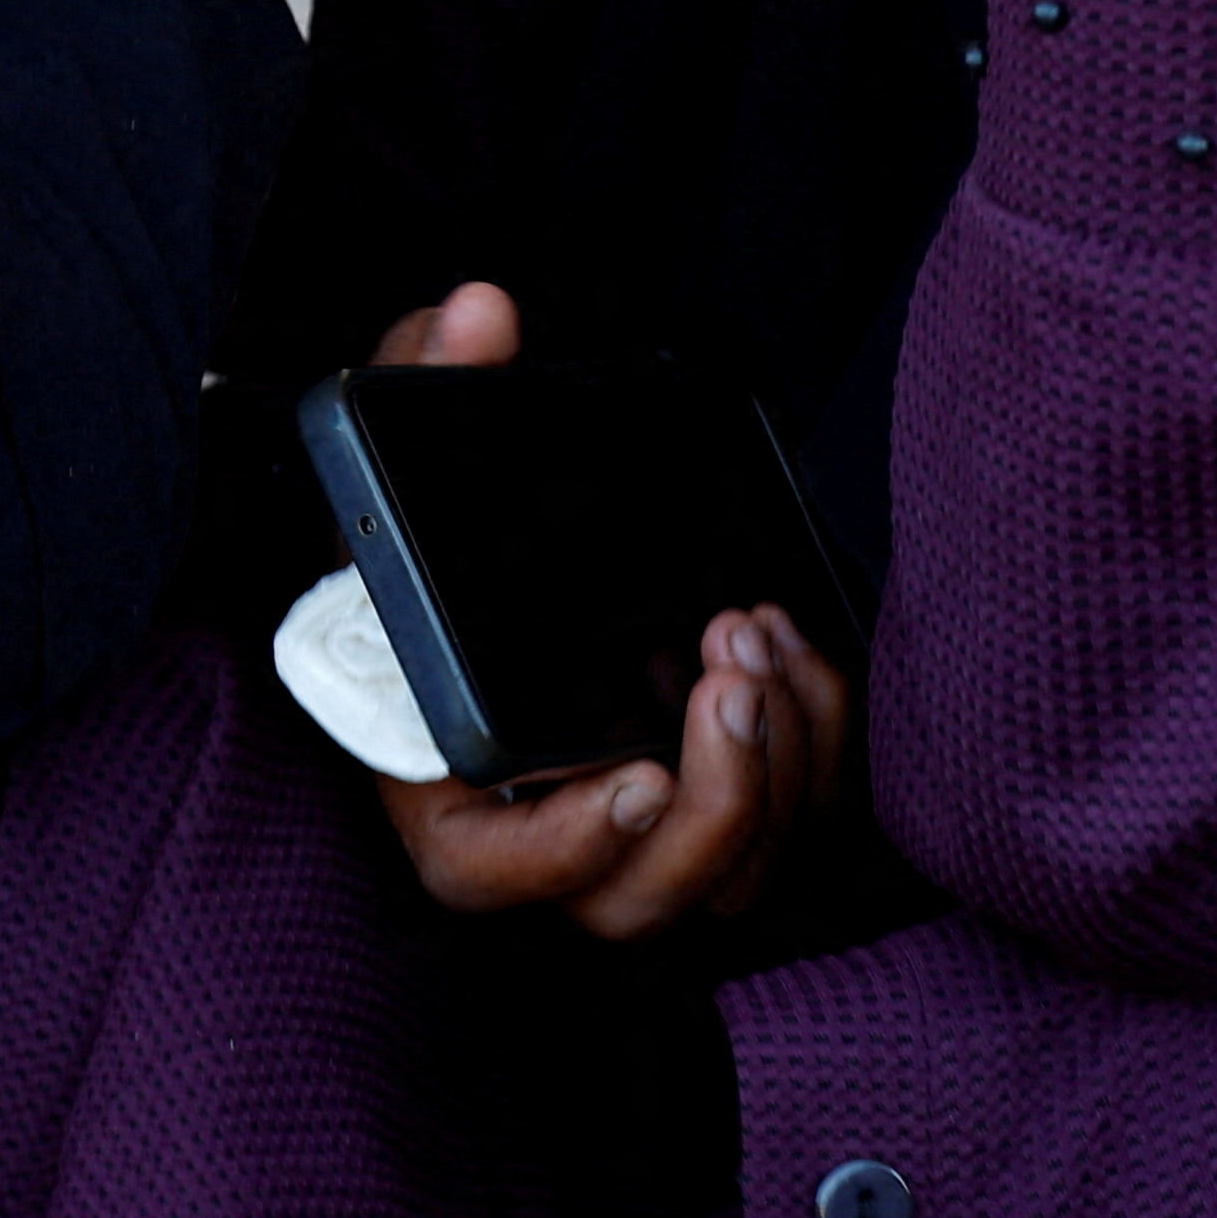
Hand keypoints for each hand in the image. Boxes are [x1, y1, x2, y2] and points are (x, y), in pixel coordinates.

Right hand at [346, 284, 857, 942]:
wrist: (488, 559)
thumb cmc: (427, 533)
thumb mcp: (403, 438)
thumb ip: (423, 375)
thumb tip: (481, 314)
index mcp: (440, 772)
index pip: (490, 871)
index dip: (567, 850)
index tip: (638, 777)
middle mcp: (539, 823)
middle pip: (636, 903)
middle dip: (713, 803)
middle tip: (729, 672)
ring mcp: (631, 823)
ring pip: (730, 875)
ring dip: (775, 765)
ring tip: (754, 631)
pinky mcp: (708, 793)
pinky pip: (787, 816)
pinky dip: (813, 742)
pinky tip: (791, 641)